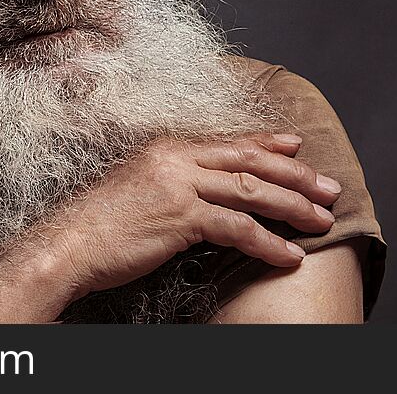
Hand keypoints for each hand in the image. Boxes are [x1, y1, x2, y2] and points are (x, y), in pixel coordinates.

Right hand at [39, 133, 340, 298]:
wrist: (67, 243)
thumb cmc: (98, 221)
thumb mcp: (138, 185)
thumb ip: (172, 178)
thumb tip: (203, 190)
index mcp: (166, 146)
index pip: (228, 141)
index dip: (268, 142)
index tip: (297, 144)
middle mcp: (176, 158)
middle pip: (250, 161)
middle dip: (295, 174)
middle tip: (328, 187)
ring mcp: (179, 185)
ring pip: (252, 191)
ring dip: (293, 207)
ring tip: (321, 221)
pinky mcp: (181, 216)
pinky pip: (238, 228)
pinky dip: (269, 243)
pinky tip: (290, 255)